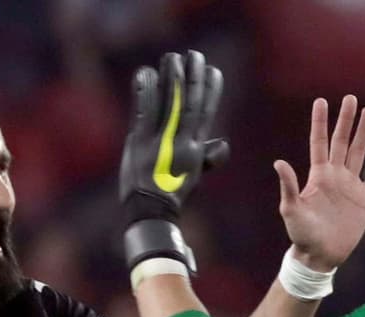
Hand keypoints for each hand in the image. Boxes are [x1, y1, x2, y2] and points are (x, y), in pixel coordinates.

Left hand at [120, 51, 228, 227]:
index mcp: (195, 149)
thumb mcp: (193, 175)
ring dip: (172, 78)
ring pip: (170, 103)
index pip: (205, 114)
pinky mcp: (141, 142)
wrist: (151, 211)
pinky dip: (145, 91)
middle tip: (196, 55)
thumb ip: (207, 158)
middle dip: (194, 78)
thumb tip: (223, 145)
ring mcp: (161, 141)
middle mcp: (181, 142)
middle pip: (190, 103)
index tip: (213, 71)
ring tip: (173, 57)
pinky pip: (144, 111)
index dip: (210, 91)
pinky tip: (145, 73)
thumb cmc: (171, 195)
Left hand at [274, 96, 364, 270]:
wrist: (322, 254)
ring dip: (364, 132)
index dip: (320, 122)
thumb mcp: (291, 210)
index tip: (321, 101)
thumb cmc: (302, 233)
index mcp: (318, 175)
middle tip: (351, 99)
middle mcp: (335, 175)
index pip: (320, 142)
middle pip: (342, 141)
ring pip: (359, 151)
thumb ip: (289, 186)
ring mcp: (351, 184)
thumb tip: (279, 162)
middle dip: (346, 120)